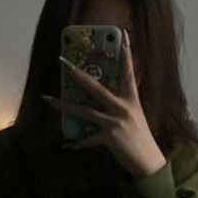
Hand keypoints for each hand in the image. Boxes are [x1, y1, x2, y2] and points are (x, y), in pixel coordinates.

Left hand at [44, 36, 165, 178]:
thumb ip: (121, 104)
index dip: (127, 54)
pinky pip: (88, 139)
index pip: (129, 72)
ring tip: (48, 99)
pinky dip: (78, 143)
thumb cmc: (140, 137)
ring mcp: (115, 123)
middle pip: (96, 88)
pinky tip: (67, 145)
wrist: (148, 160)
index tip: (124, 37)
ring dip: (64, 106)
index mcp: (131, 100)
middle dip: (77, 74)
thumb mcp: (134, 115)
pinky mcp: (110, 138)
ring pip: (84, 111)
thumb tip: (103, 96)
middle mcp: (123, 108)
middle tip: (63, 62)